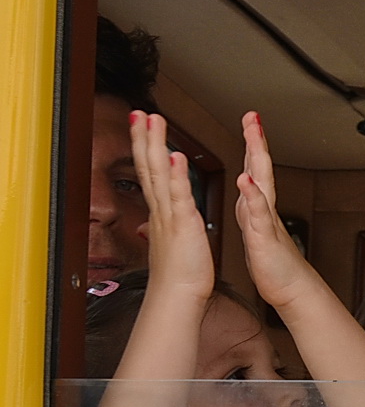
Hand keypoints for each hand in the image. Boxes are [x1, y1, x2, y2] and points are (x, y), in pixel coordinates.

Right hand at [131, 111, 212, 300]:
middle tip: (139, 111)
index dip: (143, 148)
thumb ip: (157, 228)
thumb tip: (144, 227)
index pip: (149, 173)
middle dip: (143, 137)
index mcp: (161, 212)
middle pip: (148, 167)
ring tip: (153, 121)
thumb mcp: (166, 243)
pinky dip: (176, 176)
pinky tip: (174, 157)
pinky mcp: (183, 224)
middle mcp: (161, 210)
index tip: (141, 126)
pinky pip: (179, 196)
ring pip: (159, 174)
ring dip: (155, 146)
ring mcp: (170, 215)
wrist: (179, 296)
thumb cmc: (179, 272)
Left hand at [234, 112, 316, 310]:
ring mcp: (266, 221)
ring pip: (261, 184)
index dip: (251, 143)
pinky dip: (253, 196)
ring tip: (253, 137)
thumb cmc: (273, 264)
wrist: (290, 289)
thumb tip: (245, 193)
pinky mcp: (264, 237)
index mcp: (257, 206)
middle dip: (256, 140)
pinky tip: (247, 181)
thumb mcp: (254, 231)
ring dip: (257, 160)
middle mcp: (264, 208)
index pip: (254, 168)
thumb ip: (249, 210)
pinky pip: (258, 214)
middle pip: (260, 167)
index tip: (249, 120)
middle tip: (252, 117)